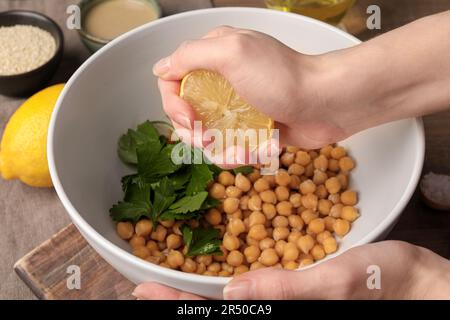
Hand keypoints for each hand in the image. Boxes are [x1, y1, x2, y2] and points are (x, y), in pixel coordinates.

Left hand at [132, 241, 449, 299]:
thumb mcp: (340, 283)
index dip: (180, 307)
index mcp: (284, 319)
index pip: (222, 316)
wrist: (415, 283)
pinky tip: (214, 272)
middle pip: (219, 313)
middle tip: (144, 290)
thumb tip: (234, 290)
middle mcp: (277, 313)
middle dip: (179, 302)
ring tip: (166, 282)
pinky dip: (224, 282)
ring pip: (231, 303)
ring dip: (196, 293)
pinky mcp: (292, 290)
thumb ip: (291, 289)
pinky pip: (253, 289)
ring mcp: (283, 303)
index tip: (146, 293)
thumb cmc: (387, 283)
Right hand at [154, 12, 449, 152]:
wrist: (327, 103)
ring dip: (220, 149)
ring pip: (208, 136)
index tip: (189, 118)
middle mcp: (222, 82)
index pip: (173, 81)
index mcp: (214, 58)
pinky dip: (242, 153)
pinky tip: (260, 150)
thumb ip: (190, 56)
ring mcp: (238, 107)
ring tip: (242, 149)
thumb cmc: (283, 78)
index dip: (173, 104)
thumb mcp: (232, 52)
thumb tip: (161, 68)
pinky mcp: (253, 129)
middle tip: (209, 139)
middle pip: (187, 114)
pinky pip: (233, 147)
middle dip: (194, 133)